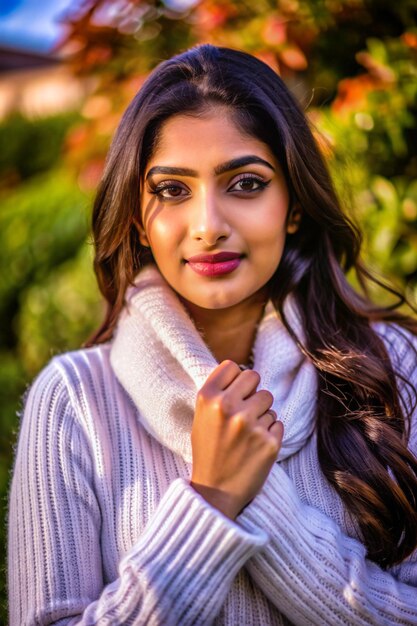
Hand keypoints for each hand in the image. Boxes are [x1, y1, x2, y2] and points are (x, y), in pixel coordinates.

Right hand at [190, 360, 282, 519]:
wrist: (215, 492)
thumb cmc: (209, 451)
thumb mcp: (201, 417)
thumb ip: (219, 393)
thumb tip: (243, 372)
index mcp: (208, 398)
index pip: (232, 366)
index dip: (235, 379)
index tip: (233, 393)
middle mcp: (228, 407)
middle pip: (254, 377)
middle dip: (251, 392)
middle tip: (243, 412)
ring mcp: (251, 424)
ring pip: (268, 400)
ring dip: (262, 412)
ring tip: (247, 432)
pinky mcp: (270, 441)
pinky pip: (278, 422)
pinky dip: (270, 432)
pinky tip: (255, 446)